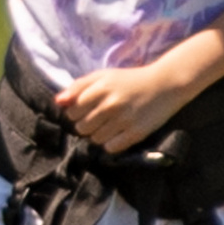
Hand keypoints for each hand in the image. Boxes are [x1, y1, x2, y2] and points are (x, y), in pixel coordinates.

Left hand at [55, 63, 189, 155]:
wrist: (165, 84)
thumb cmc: (129, 80)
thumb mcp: (103, 76)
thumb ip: (78, 87)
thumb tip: (58, 102)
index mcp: (101, 88)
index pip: (73, 112)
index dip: (77, 113)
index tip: (87, 110)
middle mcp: (111, 104)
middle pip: (82, 127)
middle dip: (87, 124)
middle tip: (100, 118)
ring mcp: (125, 119)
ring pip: (95, 139)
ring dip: (99, 135)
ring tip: (110, 125)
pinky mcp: (137, 133)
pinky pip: (111, 148)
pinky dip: (112, 143)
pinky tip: (119, 133)